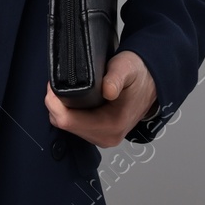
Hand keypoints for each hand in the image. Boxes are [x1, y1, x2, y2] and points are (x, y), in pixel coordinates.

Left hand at [44, 49, 158, 147]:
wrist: (152, 83)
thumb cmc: (139, 75)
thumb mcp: (127, 68)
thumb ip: (116, 78)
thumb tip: (107, 90)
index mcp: (112, 125)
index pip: (68, 122)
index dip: (54, 102)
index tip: (52, 84)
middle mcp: (107, 137)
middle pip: (65, 125)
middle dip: (56, 104)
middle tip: (56, 83)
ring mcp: (103, 137)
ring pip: (68, 126)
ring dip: (62, 109)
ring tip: (64, 90)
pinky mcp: (100, 133)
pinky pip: (75, 126)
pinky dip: (69, 112)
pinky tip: (72, 99)